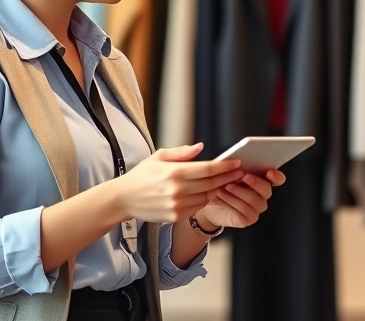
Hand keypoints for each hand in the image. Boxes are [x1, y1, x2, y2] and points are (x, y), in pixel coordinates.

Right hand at [112, 143, 242, 223]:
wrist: (124, 198)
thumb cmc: (142, 175)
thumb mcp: (159, 156)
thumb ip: (182, 152)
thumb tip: (201, 147)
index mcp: (174, 172)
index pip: (207, 169)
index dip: (225, 166)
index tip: (237, 163)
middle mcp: (177, 190)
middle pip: (211, 184)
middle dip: (228, 177)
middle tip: (241, 172)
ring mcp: (177, 205)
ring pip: (207, 197)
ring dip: (219, 189)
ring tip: (229, 182)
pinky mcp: (175, 216)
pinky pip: (197, 207)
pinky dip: (205, 200)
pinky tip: (210, 193)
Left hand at [197, 169, 286, 228]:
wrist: (207, 203)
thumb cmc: (219, 183)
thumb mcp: (226, 171)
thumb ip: (236, 166)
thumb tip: (239, 160)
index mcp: (262, 180)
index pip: (277, 179)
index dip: (276, 176)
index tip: (269, 172)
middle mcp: (262, 195)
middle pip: (267, 190)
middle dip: (255, 182)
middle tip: (243, 176)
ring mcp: (256, 209)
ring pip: (253, 201)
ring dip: (238, 192)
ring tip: (224, 187)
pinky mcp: (247, 219)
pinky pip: (242, 212)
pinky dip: (230, 203)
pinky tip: (219, 197)